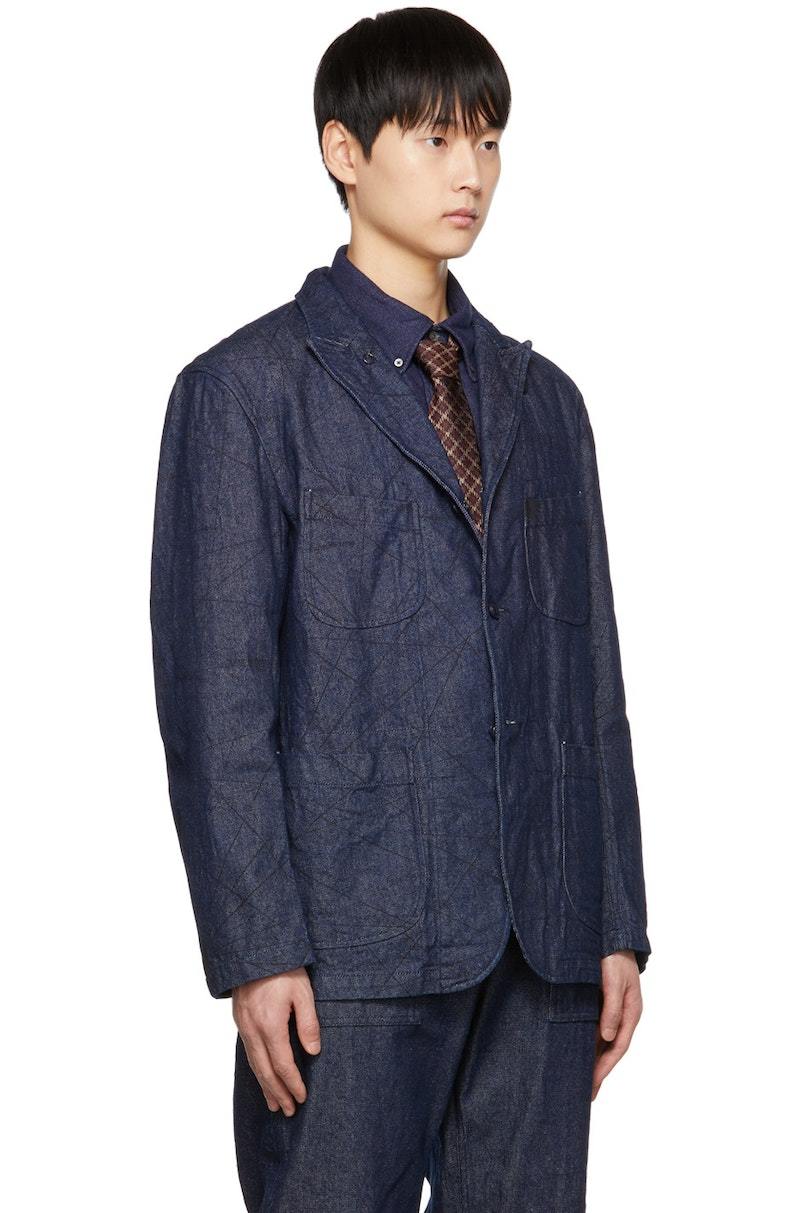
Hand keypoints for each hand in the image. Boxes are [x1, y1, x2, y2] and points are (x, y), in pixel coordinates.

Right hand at [232, 967, 321, 1115]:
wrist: (254, 948)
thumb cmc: (283, 968)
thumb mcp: (303, 992)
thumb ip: (308, 1023)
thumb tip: (313, 1053)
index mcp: (270, 1025)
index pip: (282, 1064)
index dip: (293, 1084)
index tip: (302, 1098)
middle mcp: (253, 1029)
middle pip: (265, 1071)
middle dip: (277, 1093)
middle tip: (287, 1111)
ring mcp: (243, 1025)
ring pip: (253, 1064)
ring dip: (264, 1086)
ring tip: (273, 1104)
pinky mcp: (240, 1019)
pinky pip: (247, 1052)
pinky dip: (255, 1069)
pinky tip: (261, 1075)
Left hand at [592, 949, 642, 1100]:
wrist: (611, 935)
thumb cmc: (614, 957)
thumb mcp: (614, 982)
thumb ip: (611, 1009)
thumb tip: (607, 1038)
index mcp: (631, 1012)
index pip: (618, 1048)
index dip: (605, 1068)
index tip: (593, 1085)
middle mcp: (622, 1014)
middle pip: (610, 1048)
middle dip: (599, 1070)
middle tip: (585, 1093)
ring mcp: (612, 1008)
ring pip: (602, 1039)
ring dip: (593, 1058)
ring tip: (579, 1078)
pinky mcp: (600, 1001)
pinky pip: (594, 1026)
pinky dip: (587, 1040)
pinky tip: (577, 1049)